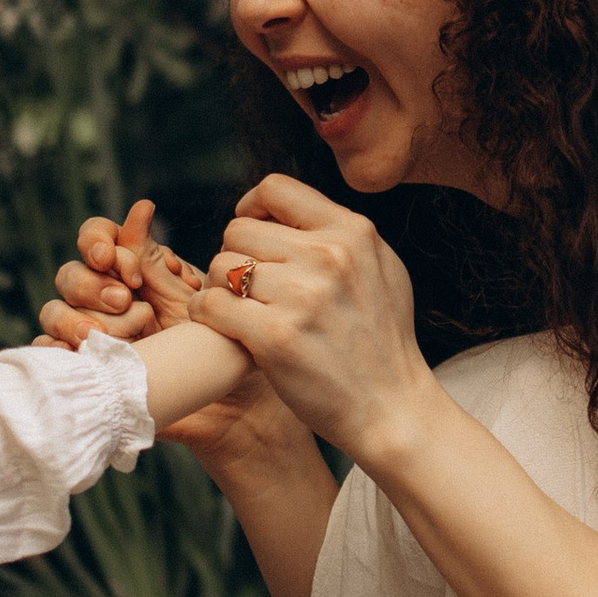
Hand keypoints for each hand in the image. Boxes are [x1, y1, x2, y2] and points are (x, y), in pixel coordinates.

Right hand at [41, 203, 310, 480]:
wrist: (234, 407)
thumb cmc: (222, 345)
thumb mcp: (196, 296)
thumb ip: (159, 260)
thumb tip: (139, 209)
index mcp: (133, 274)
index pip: (95, 240)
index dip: (97, 241)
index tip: (117, 259)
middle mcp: (107, 302)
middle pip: (71, 274)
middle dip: (92, 284)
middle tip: (126, 300)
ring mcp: (93, 338)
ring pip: (55, 312)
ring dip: (79, 319)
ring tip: (115, 337)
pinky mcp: (87, 375)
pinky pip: (48, 358)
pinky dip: (52, 352)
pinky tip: (74, 353)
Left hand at [190, 176, 431, 462]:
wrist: (391, 408)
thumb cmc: (383, 342)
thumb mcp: (383, 270)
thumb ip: (342, 236)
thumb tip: (291, 212)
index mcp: (353, 232)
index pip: (275, 188)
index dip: (252, 207)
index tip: (252, 236)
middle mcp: (328, 256)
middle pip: (239, 229)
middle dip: (235, 256)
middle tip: (248, 289)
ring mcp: (302, 297)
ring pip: (220, 266)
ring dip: (219, 289)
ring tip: (239, 311)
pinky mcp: (275, 338)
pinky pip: (209, 305)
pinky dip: (205, 316)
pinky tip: (223, 329)